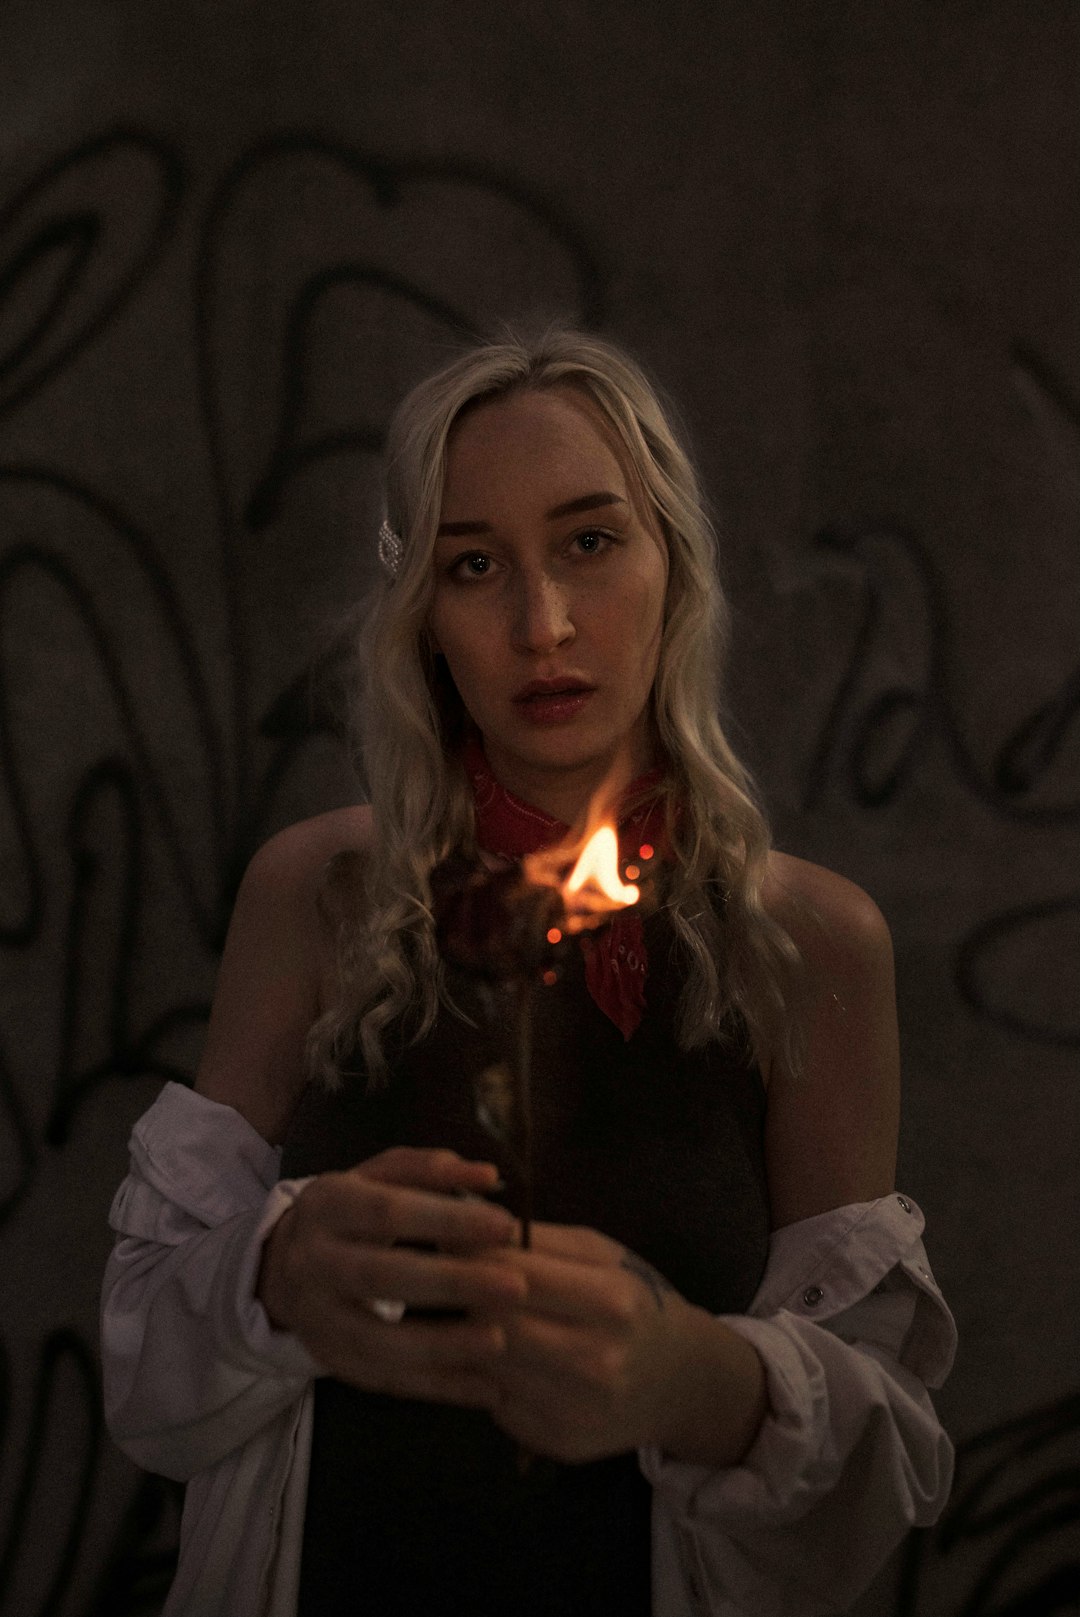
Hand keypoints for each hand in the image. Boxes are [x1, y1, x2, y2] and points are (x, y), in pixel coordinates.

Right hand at [256, 1147, 526, 1407]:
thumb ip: (431, 1171)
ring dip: (442, 1346)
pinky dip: (436, 1387)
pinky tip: (484, 1387)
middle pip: (381, 1276)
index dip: (447, 1219)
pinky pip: (385, 1380)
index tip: (506, 1226)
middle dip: (451, 1283)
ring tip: (499, 1343)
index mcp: (327, 1205)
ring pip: (376, 1341)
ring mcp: (316, 1318)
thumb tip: (487, 1175)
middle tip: (515, 1287)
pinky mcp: (330, 1360)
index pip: (388, 1211)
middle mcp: (312, 1262)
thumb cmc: (352, 1211)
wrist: (281, 1266)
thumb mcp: (378, 1176)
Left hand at [477, 1223, 704, 1464]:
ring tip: (470, 1317)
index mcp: (612, 1301)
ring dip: (470, 1339)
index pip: (518, 1276)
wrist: (679, 1380)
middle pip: (497, 1325)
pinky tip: (496, 1360)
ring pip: (488, 1367)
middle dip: (468, 1299)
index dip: (474, 1256)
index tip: (451, 1242)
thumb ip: (539, 1239)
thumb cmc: (633, 1301)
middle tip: (455, 1283)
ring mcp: (578, 1409)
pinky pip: (496, 1404)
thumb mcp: (602, 1255)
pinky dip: (486, 1378)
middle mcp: (597, 1361)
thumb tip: (467, 1225)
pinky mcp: (560, 1443)